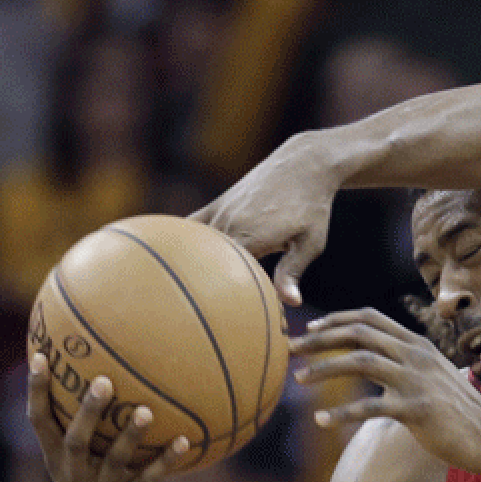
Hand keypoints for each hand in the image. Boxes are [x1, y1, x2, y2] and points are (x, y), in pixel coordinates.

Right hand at [25, 354, 189, 481]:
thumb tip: (101, 378)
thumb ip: (85, 431)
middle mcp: (76, 474)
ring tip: (146, 412)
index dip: (37, 391)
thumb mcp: (81, 467)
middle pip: (76, 439)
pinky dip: (167, 459)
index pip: (40, 422)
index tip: (41, 357)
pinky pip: (150, 478)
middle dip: (87, 411)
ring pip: (115, 459)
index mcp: (59, 461)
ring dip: (131, 435)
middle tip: (103, 381)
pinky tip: (184, 441)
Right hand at [191, 131, 342, 305]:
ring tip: (174, 293)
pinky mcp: (217, 204)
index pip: (229, 276)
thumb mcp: (311, 242)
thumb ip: (293, 271)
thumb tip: (291, 302)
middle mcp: (230, 224)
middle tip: (194, 312)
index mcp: (253, 238)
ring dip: (190, 267)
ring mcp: (221, 212)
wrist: (305, 165)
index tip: (225, 316)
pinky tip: (167, 258)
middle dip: (204, 286)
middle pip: (207, 264)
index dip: (226, 297)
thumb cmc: (313, 206)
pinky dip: (180, 240)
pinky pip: (190, 226)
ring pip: (196, 246)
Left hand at [290, 308, 480, 473]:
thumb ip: (407, 364)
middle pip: (359, 334)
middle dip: (320, 339)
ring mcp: (416, 380)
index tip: (311, 328)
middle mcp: (415, 355)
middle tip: (292, 349)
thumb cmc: (459, 409)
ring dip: (324, 368)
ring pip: (360, 362)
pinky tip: (321, 420)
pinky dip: (341, 413)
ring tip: (299, 379)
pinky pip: (370, 408)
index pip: (371, 318)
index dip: (337, 320)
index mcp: (417, 345)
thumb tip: (377, 362)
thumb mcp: (435, 375)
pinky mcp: (416, 409)